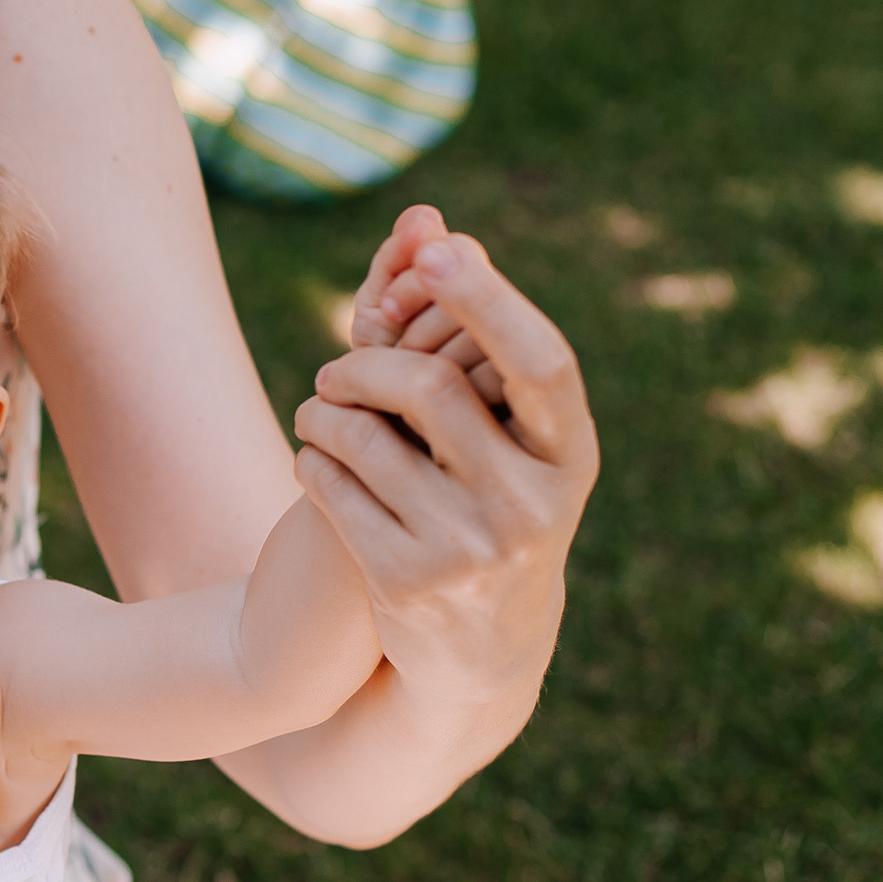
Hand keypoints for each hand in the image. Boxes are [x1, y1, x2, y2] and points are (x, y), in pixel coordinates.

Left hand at [292, 223, 598, 711]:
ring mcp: (470, 548)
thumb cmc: (493, 512)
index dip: (489, 300)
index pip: (541, 361)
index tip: (436, 251)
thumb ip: (476, 350)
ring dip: (323, 411)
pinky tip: (314, 458)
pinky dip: (312, 459)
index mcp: (570, 456)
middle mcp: (531, 504)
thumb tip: (429, 228)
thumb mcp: (513, 448)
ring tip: (316, 410)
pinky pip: (333, 488)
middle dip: (365, 364)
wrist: (480, 653)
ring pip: (367, 439)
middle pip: (432, 389)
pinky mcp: (406, 582)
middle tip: (334, 368)